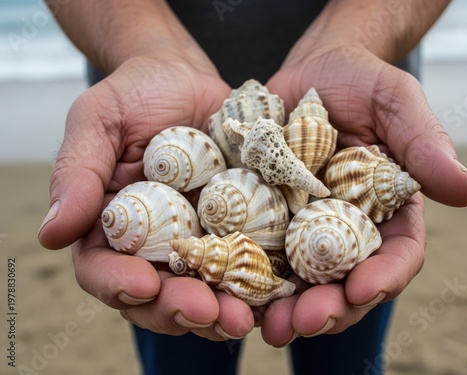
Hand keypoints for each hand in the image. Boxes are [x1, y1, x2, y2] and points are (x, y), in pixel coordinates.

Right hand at [38, 56, 254, 339]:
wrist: (184, 77)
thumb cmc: (135, 94)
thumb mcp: (97, 121)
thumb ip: (77, 173)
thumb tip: (51, 234)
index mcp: (110, 223)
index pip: (102, 268)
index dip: (118, 285)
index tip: (143, 285)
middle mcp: (151, 240)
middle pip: (156, 293)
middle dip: (179, 309)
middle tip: (208, 314)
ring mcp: (194, 237)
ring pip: (202, 288)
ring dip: (221, 310)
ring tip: (243, 318)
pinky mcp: (232, 226)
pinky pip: (242, 261)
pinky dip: (254, 282)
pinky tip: (271, 292)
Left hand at [261, 46, 466, 345]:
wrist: (309, 72)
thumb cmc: (358, 82)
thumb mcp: (394, 101)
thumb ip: (424, 143)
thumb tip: (466, 190)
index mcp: (386, 208)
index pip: (395, 254)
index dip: (384, 277)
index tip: (363, 290)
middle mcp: (346, 226)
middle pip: (343, 280)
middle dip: (328, 308)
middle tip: (303, 323)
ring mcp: (303, 224)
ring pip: (298, 278)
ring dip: (284, 308)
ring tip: (267, 326)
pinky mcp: (265, 215)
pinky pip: (256, 251)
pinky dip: (247, 276)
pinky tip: (232, 291)